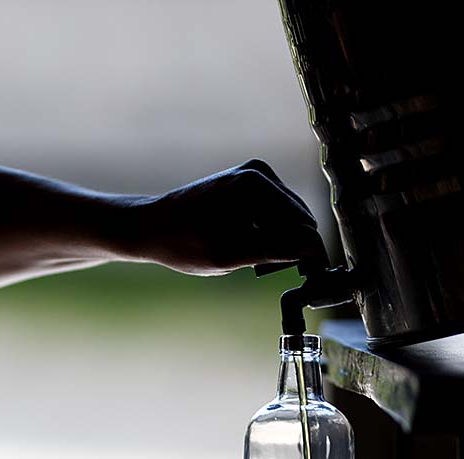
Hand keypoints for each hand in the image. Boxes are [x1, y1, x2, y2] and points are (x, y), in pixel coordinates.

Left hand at [126, 160, 327, 275]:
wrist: (150, 227)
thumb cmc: (181, 243)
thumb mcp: (228, 254)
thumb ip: (273, 250)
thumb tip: (312, 249)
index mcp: (256, 183)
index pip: (302, 225)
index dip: (310, 256)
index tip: (311, 280)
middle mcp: (260, 172)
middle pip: (299, 221)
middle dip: (291, 248)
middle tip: (264, 270)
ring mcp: (256, 176)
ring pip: (288, 220)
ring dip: (277, 243)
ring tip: (248, 259)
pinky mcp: (251, 185)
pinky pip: (274, 216)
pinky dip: (266, 234)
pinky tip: (244, 246)